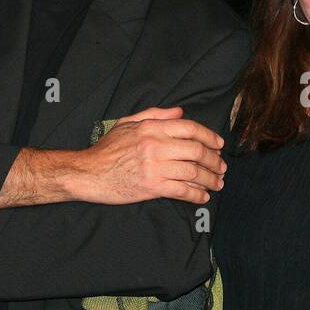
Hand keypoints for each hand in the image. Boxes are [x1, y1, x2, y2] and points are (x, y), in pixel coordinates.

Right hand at [79, 106, 225, 205]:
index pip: (190, 128)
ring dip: (210, 179)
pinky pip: (182, 191)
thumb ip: (155, 115)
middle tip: (222, 167)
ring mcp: (155, 167)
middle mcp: (156, 145)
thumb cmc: (107, 148)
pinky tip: (203, 197)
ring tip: (217, 183)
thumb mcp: (128, 123)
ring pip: (193, 172)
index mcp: (152, 128)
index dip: (209, 136)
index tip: (219, 145)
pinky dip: (197, 195)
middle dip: (214, 160)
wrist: (88, 173)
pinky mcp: (152, 187)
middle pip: (197, 151)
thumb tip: (180, 113)